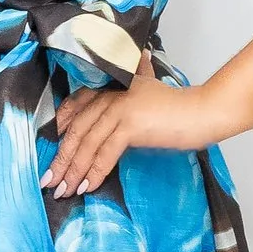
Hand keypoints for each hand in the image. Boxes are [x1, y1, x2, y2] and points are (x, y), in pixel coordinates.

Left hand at [44, 57, 222, 197]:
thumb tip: (141, 60)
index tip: (49, 151)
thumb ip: (139, 77)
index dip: (60, 130)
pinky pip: (106, 153)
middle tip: (49, 181)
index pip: (75, 107)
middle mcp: (111, 96)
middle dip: (60, 159)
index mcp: (111, 88)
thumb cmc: (178, 107)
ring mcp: (120, 110)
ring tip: (63, 191)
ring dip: (72, 171)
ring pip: (87, 144)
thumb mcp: (150, 89)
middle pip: (77, 130)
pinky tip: (87, 187)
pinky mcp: (131, 125)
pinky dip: (94, 172)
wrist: (203, 111)